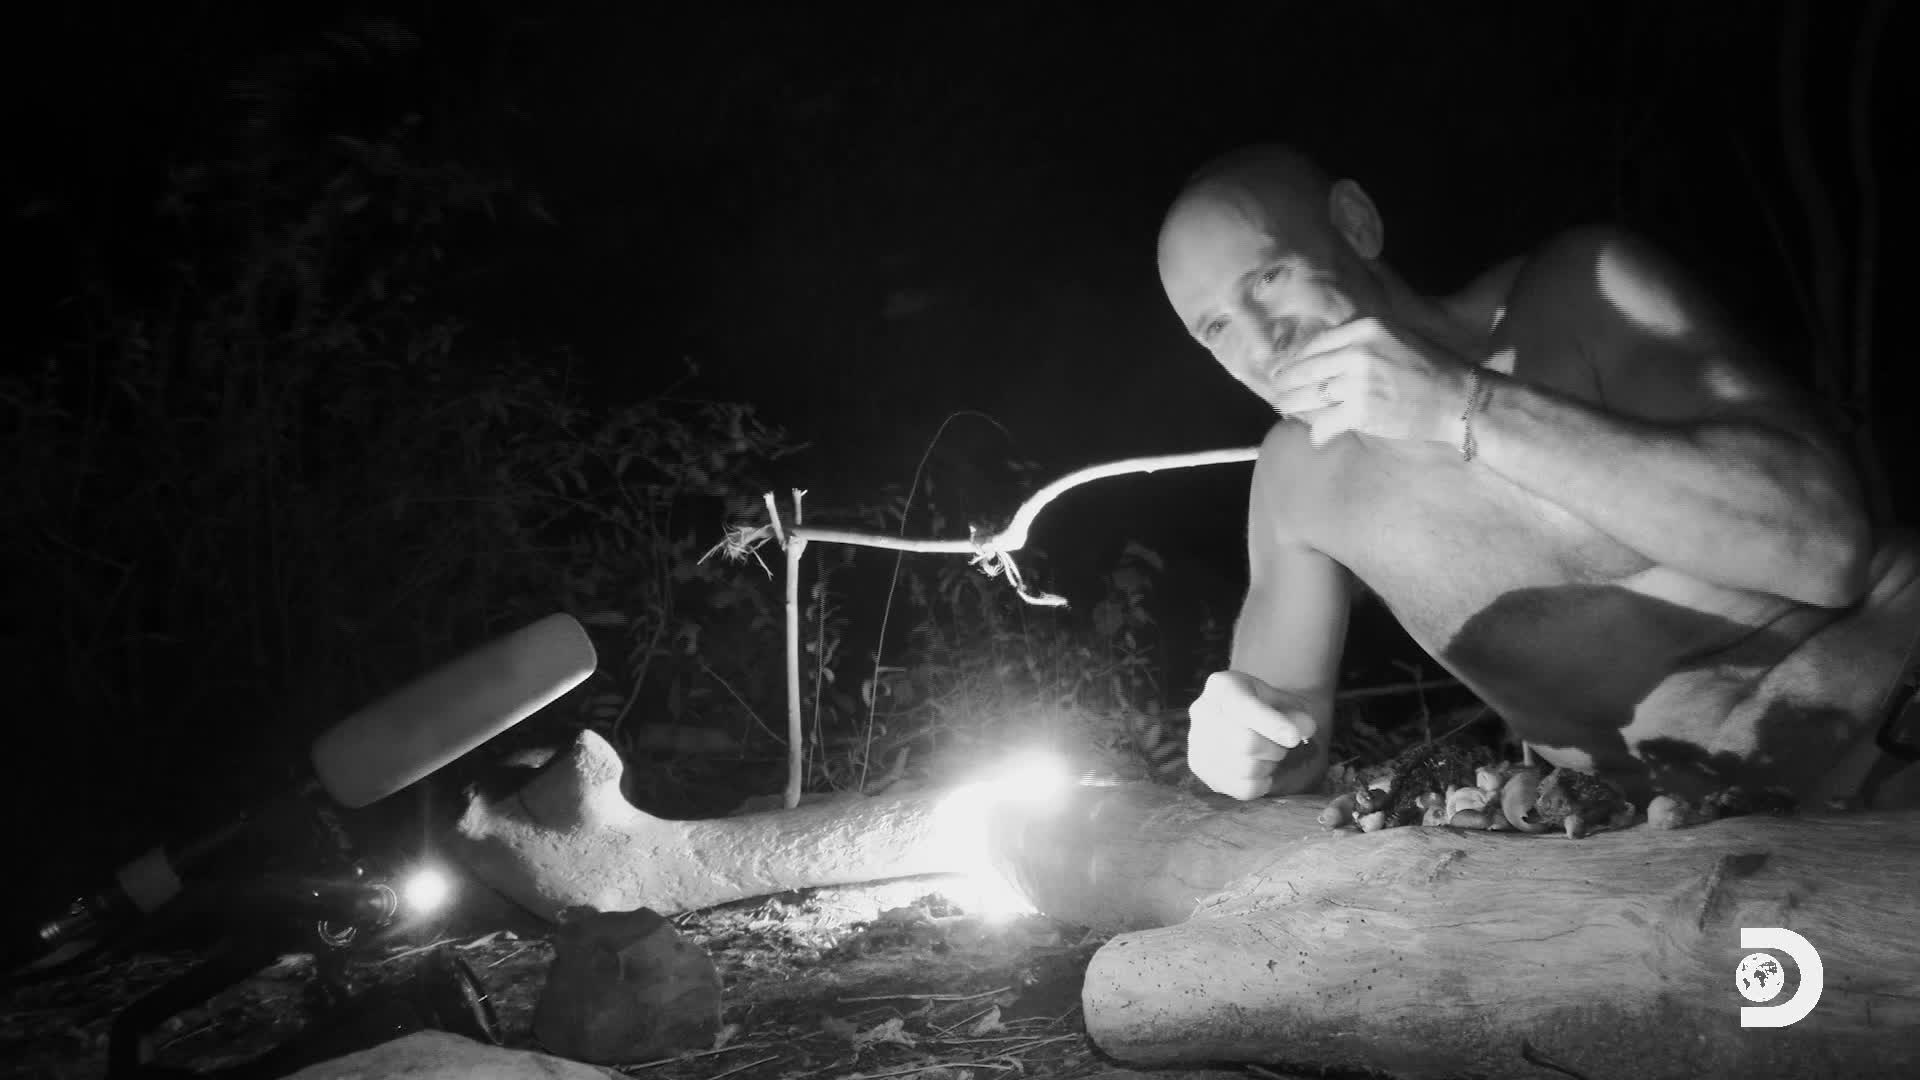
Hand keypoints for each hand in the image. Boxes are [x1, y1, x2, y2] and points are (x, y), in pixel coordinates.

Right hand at [1186, 670, 1318, 799]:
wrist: (1247, 717)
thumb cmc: (1269, 707)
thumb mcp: (1285, 700)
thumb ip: (1297, 713)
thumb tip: (1304, 729)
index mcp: (1222, 686)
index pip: (1245, 708)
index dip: (1272, 725)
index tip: (1295, 738)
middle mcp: (1202, 712)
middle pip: (1245, 743)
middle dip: (1275, 749)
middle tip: (1282, 745)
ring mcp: (1197, 742)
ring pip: (1245, 768)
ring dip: (1269, 765)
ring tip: (1269, 755)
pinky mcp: (1201, 769)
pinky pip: (1240, 788)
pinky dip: (1261, 784)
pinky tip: (1262, 772)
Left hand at [1268, 317, 1472, 448]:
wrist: (1456, 397)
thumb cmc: (1428, 367)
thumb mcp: (1394, 337)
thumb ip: (1358, 341)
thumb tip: (1321, 355)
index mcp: (1364, 328)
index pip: (1315, 344)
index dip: (1296, 360)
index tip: (1287, 370)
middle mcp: (1356, 351)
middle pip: (1305, 368)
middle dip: (1286, 383)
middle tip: (1277, 392)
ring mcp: (1357, 382)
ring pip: (1308, 396)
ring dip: (1292, 406)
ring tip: (1286, 410)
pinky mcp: (1360, 412)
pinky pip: (1324, 423)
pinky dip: (1318, 433)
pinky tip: (1317, 437)